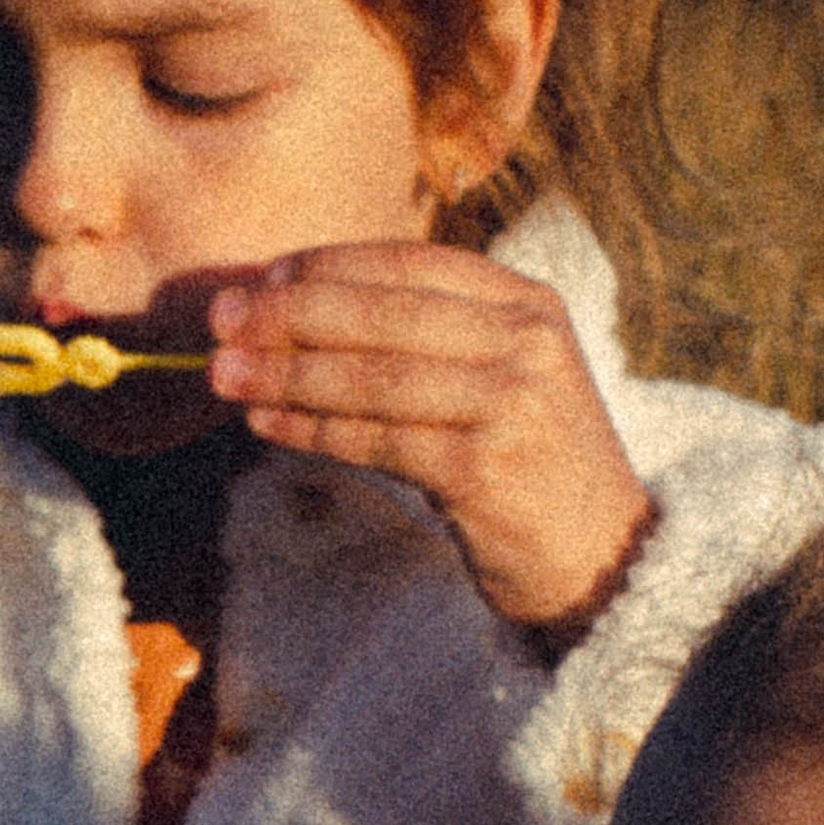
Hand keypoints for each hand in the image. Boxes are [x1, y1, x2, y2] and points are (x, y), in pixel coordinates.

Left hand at [210, 244, 654, 630]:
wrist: (603, 560)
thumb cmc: (531, 467)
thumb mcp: (500, 377)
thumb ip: (428, 336)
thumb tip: (297, 306)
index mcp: (527, 302)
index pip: (407, 264)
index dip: (324, 268)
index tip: (260, 283)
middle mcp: (527, 342)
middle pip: (382, 315)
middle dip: (290, 315)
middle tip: (220, 323)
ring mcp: (511, 405)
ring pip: (372, 378)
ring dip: (287, 376)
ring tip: (224, 377)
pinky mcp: (485, 470)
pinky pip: (377, 441)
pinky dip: (313, 431)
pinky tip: (268, 425)